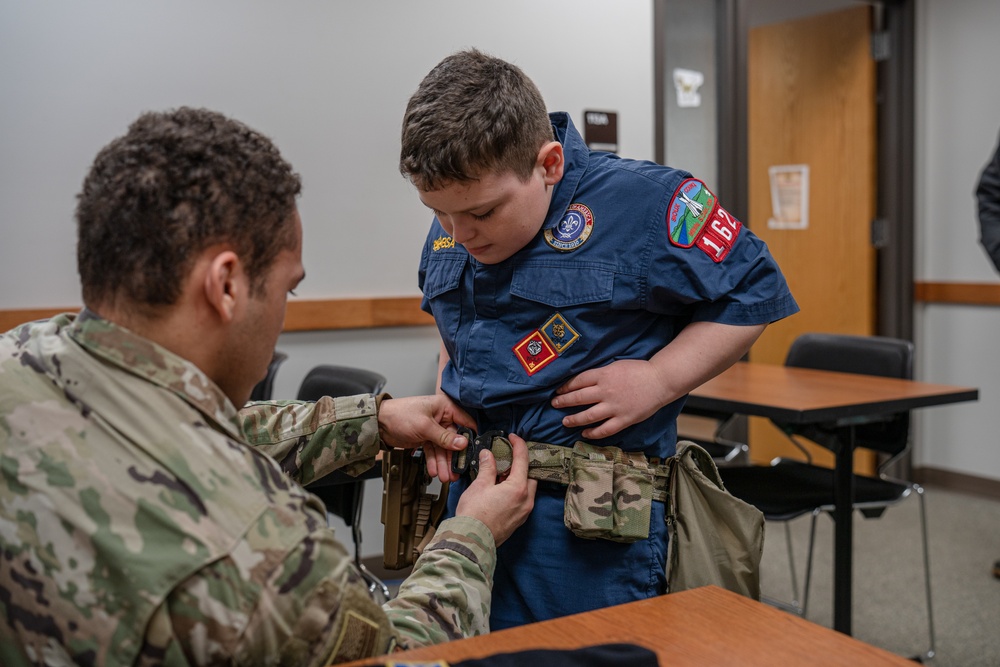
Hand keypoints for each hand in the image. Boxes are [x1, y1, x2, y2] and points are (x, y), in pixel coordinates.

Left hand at [377, 395, 474, 482]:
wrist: (379, 423)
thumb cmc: (399, 414)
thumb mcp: (424, 426)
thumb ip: (444, 437)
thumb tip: (462, 443)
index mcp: (445, 407)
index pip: (465, 422)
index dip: (469, 438)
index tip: (470, 453)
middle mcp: (441, 417)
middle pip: (454, 440)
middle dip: (453, 457)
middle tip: (455, 471)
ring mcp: (433, 429)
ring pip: (443, 448)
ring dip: (443, 463)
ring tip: (444, 475)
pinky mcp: (425, 438)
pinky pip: (433, 451)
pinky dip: (433, 461)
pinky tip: (434, 470)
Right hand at [455, 433, 536, 546]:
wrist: (471, 540)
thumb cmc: (474, 515)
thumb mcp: (480, 485)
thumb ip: (488, 467)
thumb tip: (489, 455)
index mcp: (519, 488)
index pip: (523, 459)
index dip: (518, 445)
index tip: (513, 437)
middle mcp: (526, 500)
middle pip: (530, 475)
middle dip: (521, 464)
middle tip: (507, 457)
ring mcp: (524, 512)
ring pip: (527, 488)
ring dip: (518, 478)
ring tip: (501, 474)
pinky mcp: (518, 520)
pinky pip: (523, 500)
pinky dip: (516, 491)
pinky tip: (501, 489)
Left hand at [551, 359, 670, 439]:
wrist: (660, 380)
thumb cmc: (639, 370)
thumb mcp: (615, 365)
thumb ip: (600, 374)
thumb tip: (584, 380)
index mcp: (603, 375)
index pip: (578, 381)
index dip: (566, 387)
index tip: (558, 391)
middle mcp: (606, 391)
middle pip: (579, 398)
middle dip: (563, 402)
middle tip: (554, 404)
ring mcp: (615, 407)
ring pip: (588, 416)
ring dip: (574, 419)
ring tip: (565, 421)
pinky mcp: (624, 419)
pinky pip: (605, 429)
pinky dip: (593, 433)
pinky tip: (585, 433)